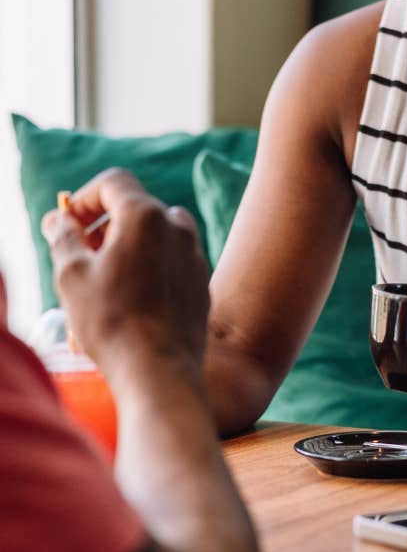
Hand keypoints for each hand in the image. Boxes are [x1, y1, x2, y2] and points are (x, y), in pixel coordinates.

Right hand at [41, 168, 209, 376]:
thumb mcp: (72, 276)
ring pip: (157, 231)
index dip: (84, 197)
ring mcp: (194, 251)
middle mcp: (177, 226)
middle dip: (104, 221)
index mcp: (146, 215)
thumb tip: (58, 219)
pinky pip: (171, 257)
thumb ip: (64, 237)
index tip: (68, 223)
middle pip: (136, 205)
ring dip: (129, 241)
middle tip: (81, 250)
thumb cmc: (111, 321)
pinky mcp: (201, 278)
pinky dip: (150, 262)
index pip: (114, 182)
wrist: (160, 369)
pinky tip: (132, 293)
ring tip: (106, 272)